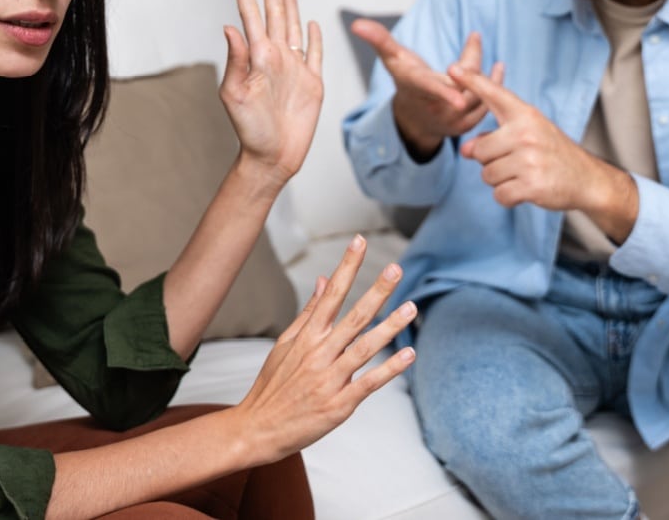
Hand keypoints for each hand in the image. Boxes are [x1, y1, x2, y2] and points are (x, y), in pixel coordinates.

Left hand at [221, 0, 323, 185]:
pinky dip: (315, 37)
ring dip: (290, 4)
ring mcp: (295, 69)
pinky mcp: (312, 83)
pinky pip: (315, 53)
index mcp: (257, 57)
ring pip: (294, 26)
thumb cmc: (250, 130)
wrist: (272, 157)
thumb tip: (230, 27)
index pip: (250, 15)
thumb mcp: (236, 95)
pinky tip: (312, 23)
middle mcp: (276, 57)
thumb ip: (235, 61)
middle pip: (275, 13)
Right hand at [229, 235, 415, 464]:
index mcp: (307, 337)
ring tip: (411, 307)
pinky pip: (369, 383)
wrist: (257, 427)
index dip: (347, 266)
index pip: (331, 294)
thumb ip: (309, 312)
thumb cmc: (273, 385)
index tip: (359, 241)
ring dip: (391, 327)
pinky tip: (409, 354)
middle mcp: (319, 354)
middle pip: (354, 317)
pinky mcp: (339, 405)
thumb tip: (325, 280)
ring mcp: (330, 379)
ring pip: (366, 347)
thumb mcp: (285, 343)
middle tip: (396, 268)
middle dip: (377, 291)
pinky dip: (390, 369)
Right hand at [349, 20, 501, 159]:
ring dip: (485, 72)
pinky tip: (498, 68)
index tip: (457, 99)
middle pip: (463, 83)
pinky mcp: (467, 126)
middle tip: (474, 39)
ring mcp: (452, 121)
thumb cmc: (406, 80)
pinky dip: (494, 85)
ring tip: (484, 51)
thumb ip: (379, 39)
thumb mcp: (393, 59)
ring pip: (478, 94)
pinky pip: (487, 105)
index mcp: (417, 90)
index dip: (443, 92)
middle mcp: (435, 109)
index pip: (430, 90)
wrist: (415, 118)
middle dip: (472, 60)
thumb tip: (357, 23)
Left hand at [450, 65, 638, 239]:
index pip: (495, 94)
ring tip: (523, 174)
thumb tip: (465, 150)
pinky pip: (499, 195)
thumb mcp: (528, 134)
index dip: (472, 81)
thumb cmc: (552, 153)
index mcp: (525, 115)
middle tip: (516, 162)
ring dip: (500, 180)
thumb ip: (494, 137)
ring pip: (487, 175)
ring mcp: (529, 159)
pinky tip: (525, 190)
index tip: (452, 68)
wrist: (588, 179)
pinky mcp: (532, 185)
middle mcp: (526, 133)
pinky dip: (508, 197)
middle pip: (479, 151)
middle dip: (490, 162)